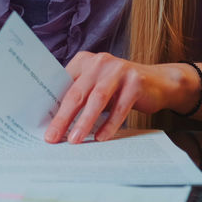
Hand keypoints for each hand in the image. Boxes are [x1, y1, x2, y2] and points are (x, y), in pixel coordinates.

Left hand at [43, 52, 184, 143]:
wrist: (158, 83)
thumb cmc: (120, 89)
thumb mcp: (96, 87)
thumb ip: (79, 96)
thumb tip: (54, 123)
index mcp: (84, 61)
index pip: (63, 85)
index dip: (52, 106)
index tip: (42, 126)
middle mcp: (100, 61)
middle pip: (77, 92)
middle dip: (63, 118)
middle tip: (52, 137)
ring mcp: (119, 69)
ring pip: (97, 99)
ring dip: (84, 122)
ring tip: (75, 140)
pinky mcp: (136, 81)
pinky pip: (119, 107)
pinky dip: (109, 124)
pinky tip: (101, 138)